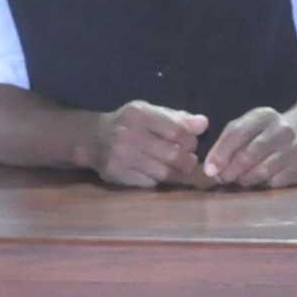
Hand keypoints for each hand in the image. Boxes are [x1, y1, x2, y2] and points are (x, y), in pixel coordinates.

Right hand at [85, 101, 210, 188]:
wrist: (92, 139)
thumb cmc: (128, 124)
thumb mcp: (150, 112)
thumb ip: (177, 118)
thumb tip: (204, 124)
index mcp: (139, 114)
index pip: (177, 131)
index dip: (191, 141)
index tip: (191, 144)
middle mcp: (129, 135)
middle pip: (173, 155)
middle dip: (188, 161)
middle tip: (189, 161)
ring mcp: (121, 157)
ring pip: (163, 173)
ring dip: (177, 173)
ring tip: (178, 168)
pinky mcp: (117, 175)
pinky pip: (149, 183)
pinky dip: (159, 181)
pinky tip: (159, 173)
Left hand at [203, 107, 296, 188]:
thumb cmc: (268, 134)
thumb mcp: (249, 128)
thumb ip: (228, 143)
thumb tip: (212, 169)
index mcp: (263, 116)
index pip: (236, 133)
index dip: (220, 153)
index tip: (210, 170)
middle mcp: (282, 129)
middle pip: (248, 155)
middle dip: (230, 171)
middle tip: (223, 179)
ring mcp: (295, 148)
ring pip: (262, 171)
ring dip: (246, 179)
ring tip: (242, 179)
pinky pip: (276, 182)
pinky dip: (265, 184)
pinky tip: (263, 180)